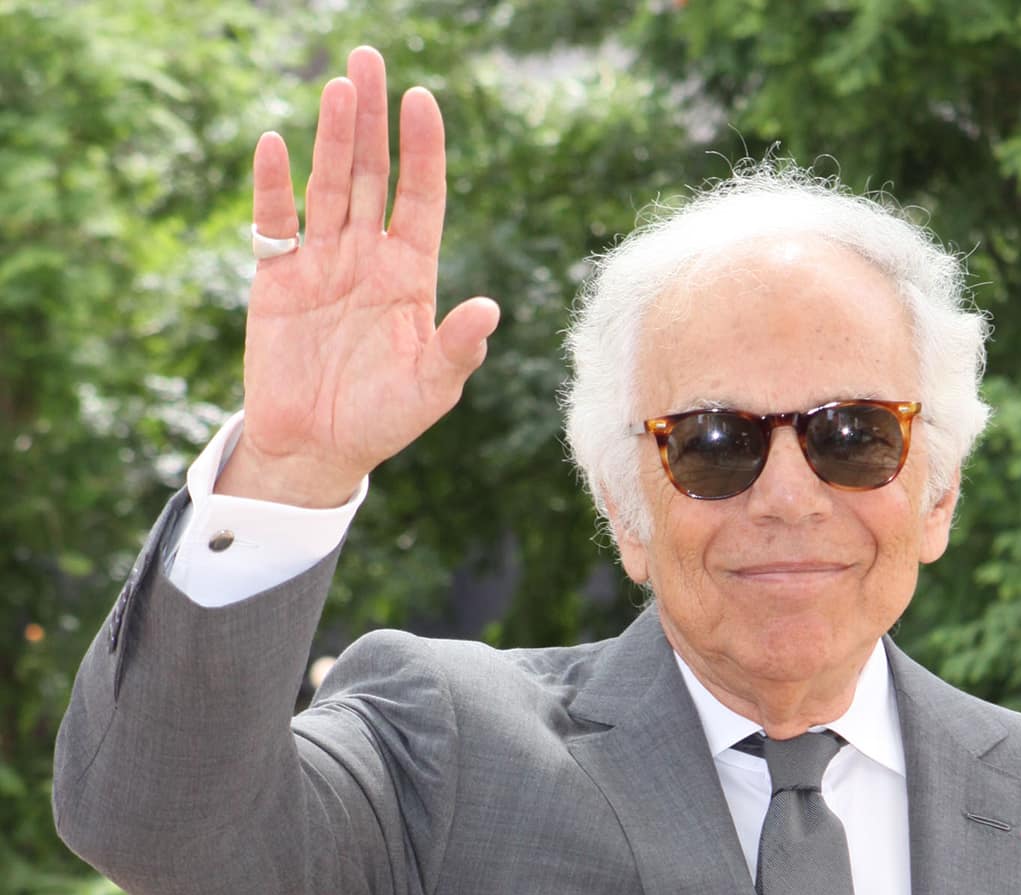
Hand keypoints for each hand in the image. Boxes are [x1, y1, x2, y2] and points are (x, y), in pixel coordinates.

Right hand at [237, 44, 499, 498]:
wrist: (316, 451)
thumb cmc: (381, 423)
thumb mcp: (430, 392)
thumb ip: (457, 350)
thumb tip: (490, 311)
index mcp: (410, 275)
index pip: (421, 197)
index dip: (423, 151)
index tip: (423, 101)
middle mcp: (367, 257)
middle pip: (372, 174)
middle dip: (372, 120)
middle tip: (370, 60)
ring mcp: (321, 263)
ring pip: (329, 186)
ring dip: (332, 138)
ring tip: (338, 89)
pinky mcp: (277, 279)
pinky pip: (275, 222)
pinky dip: (273, 185)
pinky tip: (275, 145)